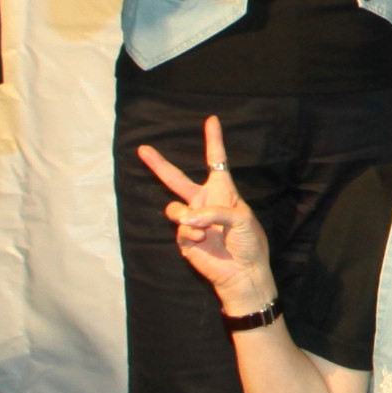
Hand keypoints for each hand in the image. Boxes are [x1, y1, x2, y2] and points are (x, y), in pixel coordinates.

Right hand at [136, 115, 275, 313]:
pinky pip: (180, 229)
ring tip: (202, 228)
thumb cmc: (249, 242)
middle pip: (177, 179)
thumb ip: (214, 212)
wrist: (243, 272)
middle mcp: (204, 202)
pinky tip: (203, 241)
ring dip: (186, 217)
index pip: (216, 162)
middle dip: (159, 165)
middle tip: (142, 149)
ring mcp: (192, 220)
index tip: (212, 120)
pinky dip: (191, 234)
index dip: (214, 141)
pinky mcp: (184, 238)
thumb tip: (185, 218)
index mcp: (223, 192)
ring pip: (174, 209)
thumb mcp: (242, 219)